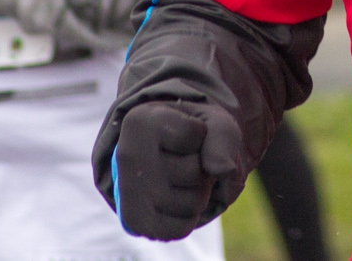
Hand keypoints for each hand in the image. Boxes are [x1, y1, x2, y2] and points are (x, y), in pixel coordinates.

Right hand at [112, 101, 245, 240]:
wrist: (160, 155)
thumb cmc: (190, 134)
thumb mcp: (211, 122)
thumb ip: (222, 137)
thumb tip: (224, 170)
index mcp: (141, 122)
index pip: (195, 134)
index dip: (202, 134)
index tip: (185, 131)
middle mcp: (127, 156)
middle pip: (195, 173)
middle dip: (202, 167)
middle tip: (184, 159)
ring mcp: (127, 192)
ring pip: (192, 203)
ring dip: (199, 192)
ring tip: (180, 178)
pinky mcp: (133, 222)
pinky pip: (180, 229)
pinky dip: (189, 217)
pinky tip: (174, 199)